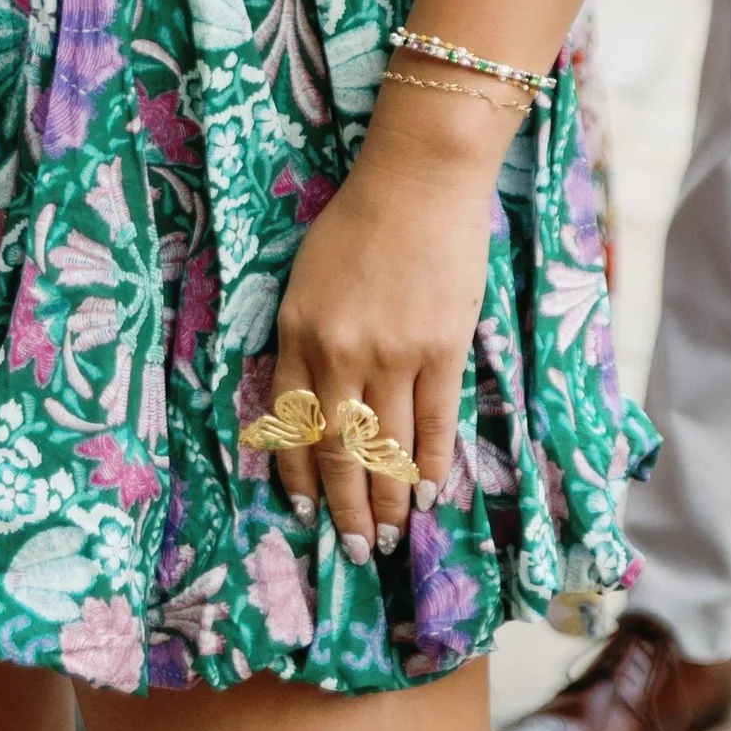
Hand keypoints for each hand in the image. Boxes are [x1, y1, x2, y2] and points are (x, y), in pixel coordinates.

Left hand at [259, 113, 497, 556]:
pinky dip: (428, 464)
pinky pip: (433, 422)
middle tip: (351, 549)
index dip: (296, 475)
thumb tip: (309, 400)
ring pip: (384, 447)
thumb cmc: (358, 222)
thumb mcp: (306, 278)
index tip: (301, 513)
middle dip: (342, 507)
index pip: (289, 424)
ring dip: (385, 499)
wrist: (417, 182)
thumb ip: (304, 337)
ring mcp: (392, 353)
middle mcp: (338, 351)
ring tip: (387, 535)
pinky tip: (425, 492)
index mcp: (296, 331)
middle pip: (336, 449)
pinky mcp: (440, 350)